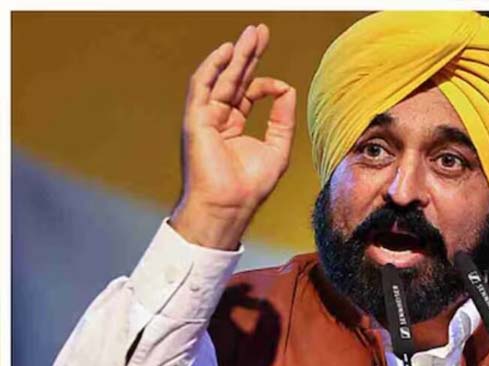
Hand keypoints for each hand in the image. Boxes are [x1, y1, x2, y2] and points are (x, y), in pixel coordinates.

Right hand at [171, 23, 295, 249]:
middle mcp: (217, 119)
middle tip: (260, 31)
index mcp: (234, 127)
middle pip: (233, 78)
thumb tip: (288, 88)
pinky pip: (202, 87)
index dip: (266, 85)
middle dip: (248, 54)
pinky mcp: (196, 120)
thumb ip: (283, 118)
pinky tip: (227, 51)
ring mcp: (205, 118)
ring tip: (251, 34)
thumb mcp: (277, 148)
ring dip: (234, 55)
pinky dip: (213, 67)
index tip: (282, 88)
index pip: (248, 94)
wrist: (230, 205)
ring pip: (220, 78)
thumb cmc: (251, 186)